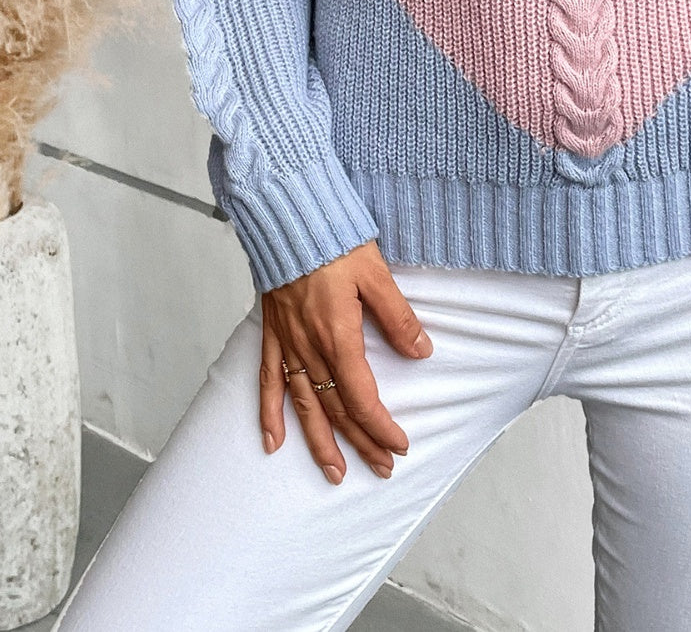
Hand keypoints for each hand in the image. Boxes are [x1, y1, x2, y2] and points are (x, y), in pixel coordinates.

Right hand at [258, 239, 433, 484]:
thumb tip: (422, 351)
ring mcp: (288, 343)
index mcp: (339, 336)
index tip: (400, 445)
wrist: (287, 218)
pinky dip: (269, 414)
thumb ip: (398, 317)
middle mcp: (310, 348)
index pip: (362, 397)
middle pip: (337, 409)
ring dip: (319, 442)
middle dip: (360, 442)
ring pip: (304, 405)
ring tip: (333, 473)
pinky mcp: (272, 333)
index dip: (381, 426)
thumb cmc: (332, 239)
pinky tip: (273, 442)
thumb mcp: (376, 274)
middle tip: (381, 468)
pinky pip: (268, 381)